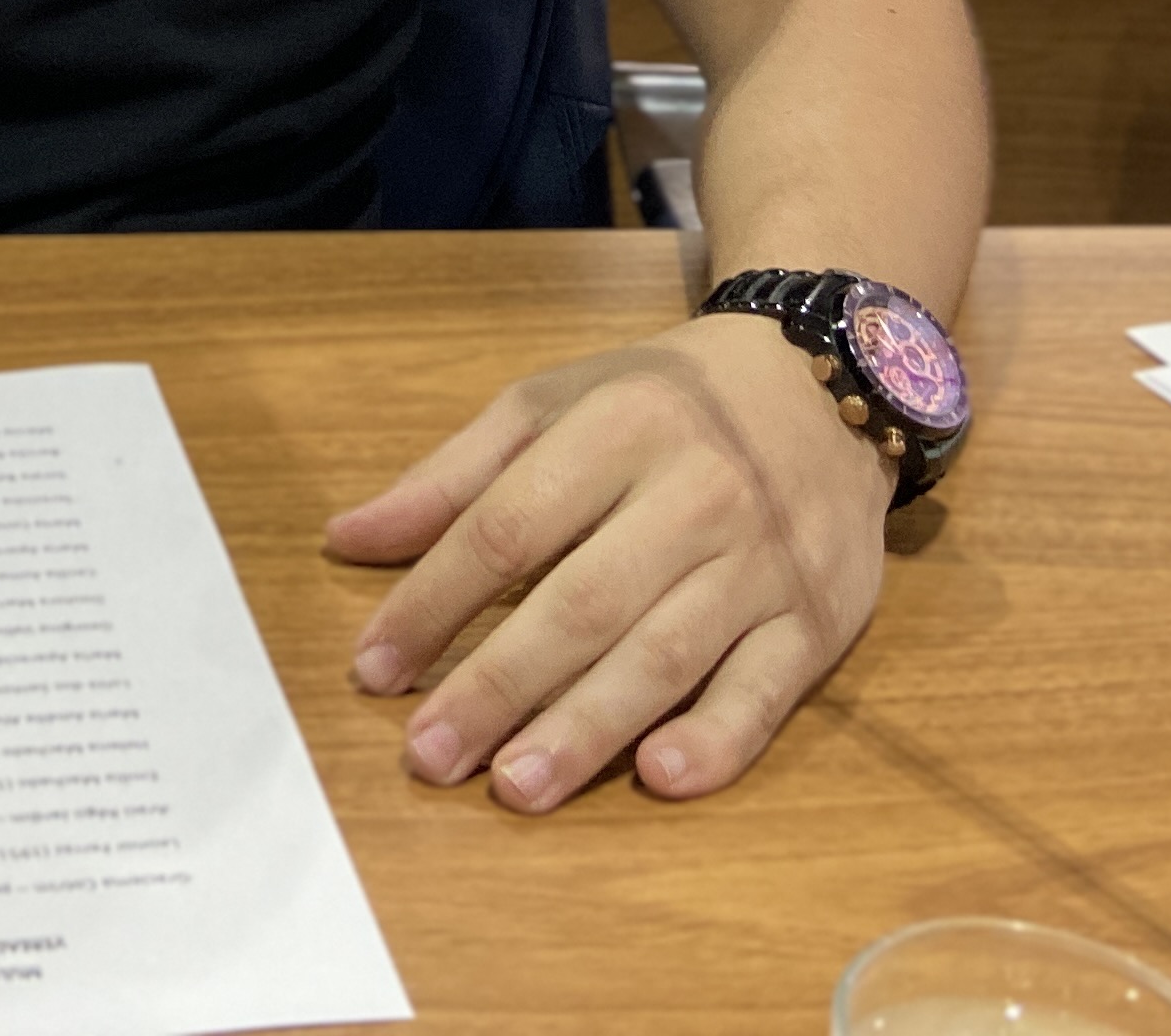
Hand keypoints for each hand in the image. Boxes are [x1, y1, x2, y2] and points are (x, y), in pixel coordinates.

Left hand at [327, 311, 894, 811]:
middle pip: (583, 601)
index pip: (509, 527)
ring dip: (586, 728)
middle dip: (498, 684)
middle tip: (429, 755)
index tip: (374, 669)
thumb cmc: (666, 403)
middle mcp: (695, 493)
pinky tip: (658, 776)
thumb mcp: (554, 403)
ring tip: (513, 785)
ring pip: (666, 655)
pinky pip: (767, 690)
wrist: (826, 384)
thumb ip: (452, 476)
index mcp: (618, 428)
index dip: (434, 601)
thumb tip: (345, 539)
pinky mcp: (820, 619)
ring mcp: (762, 561)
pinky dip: (717, 738)